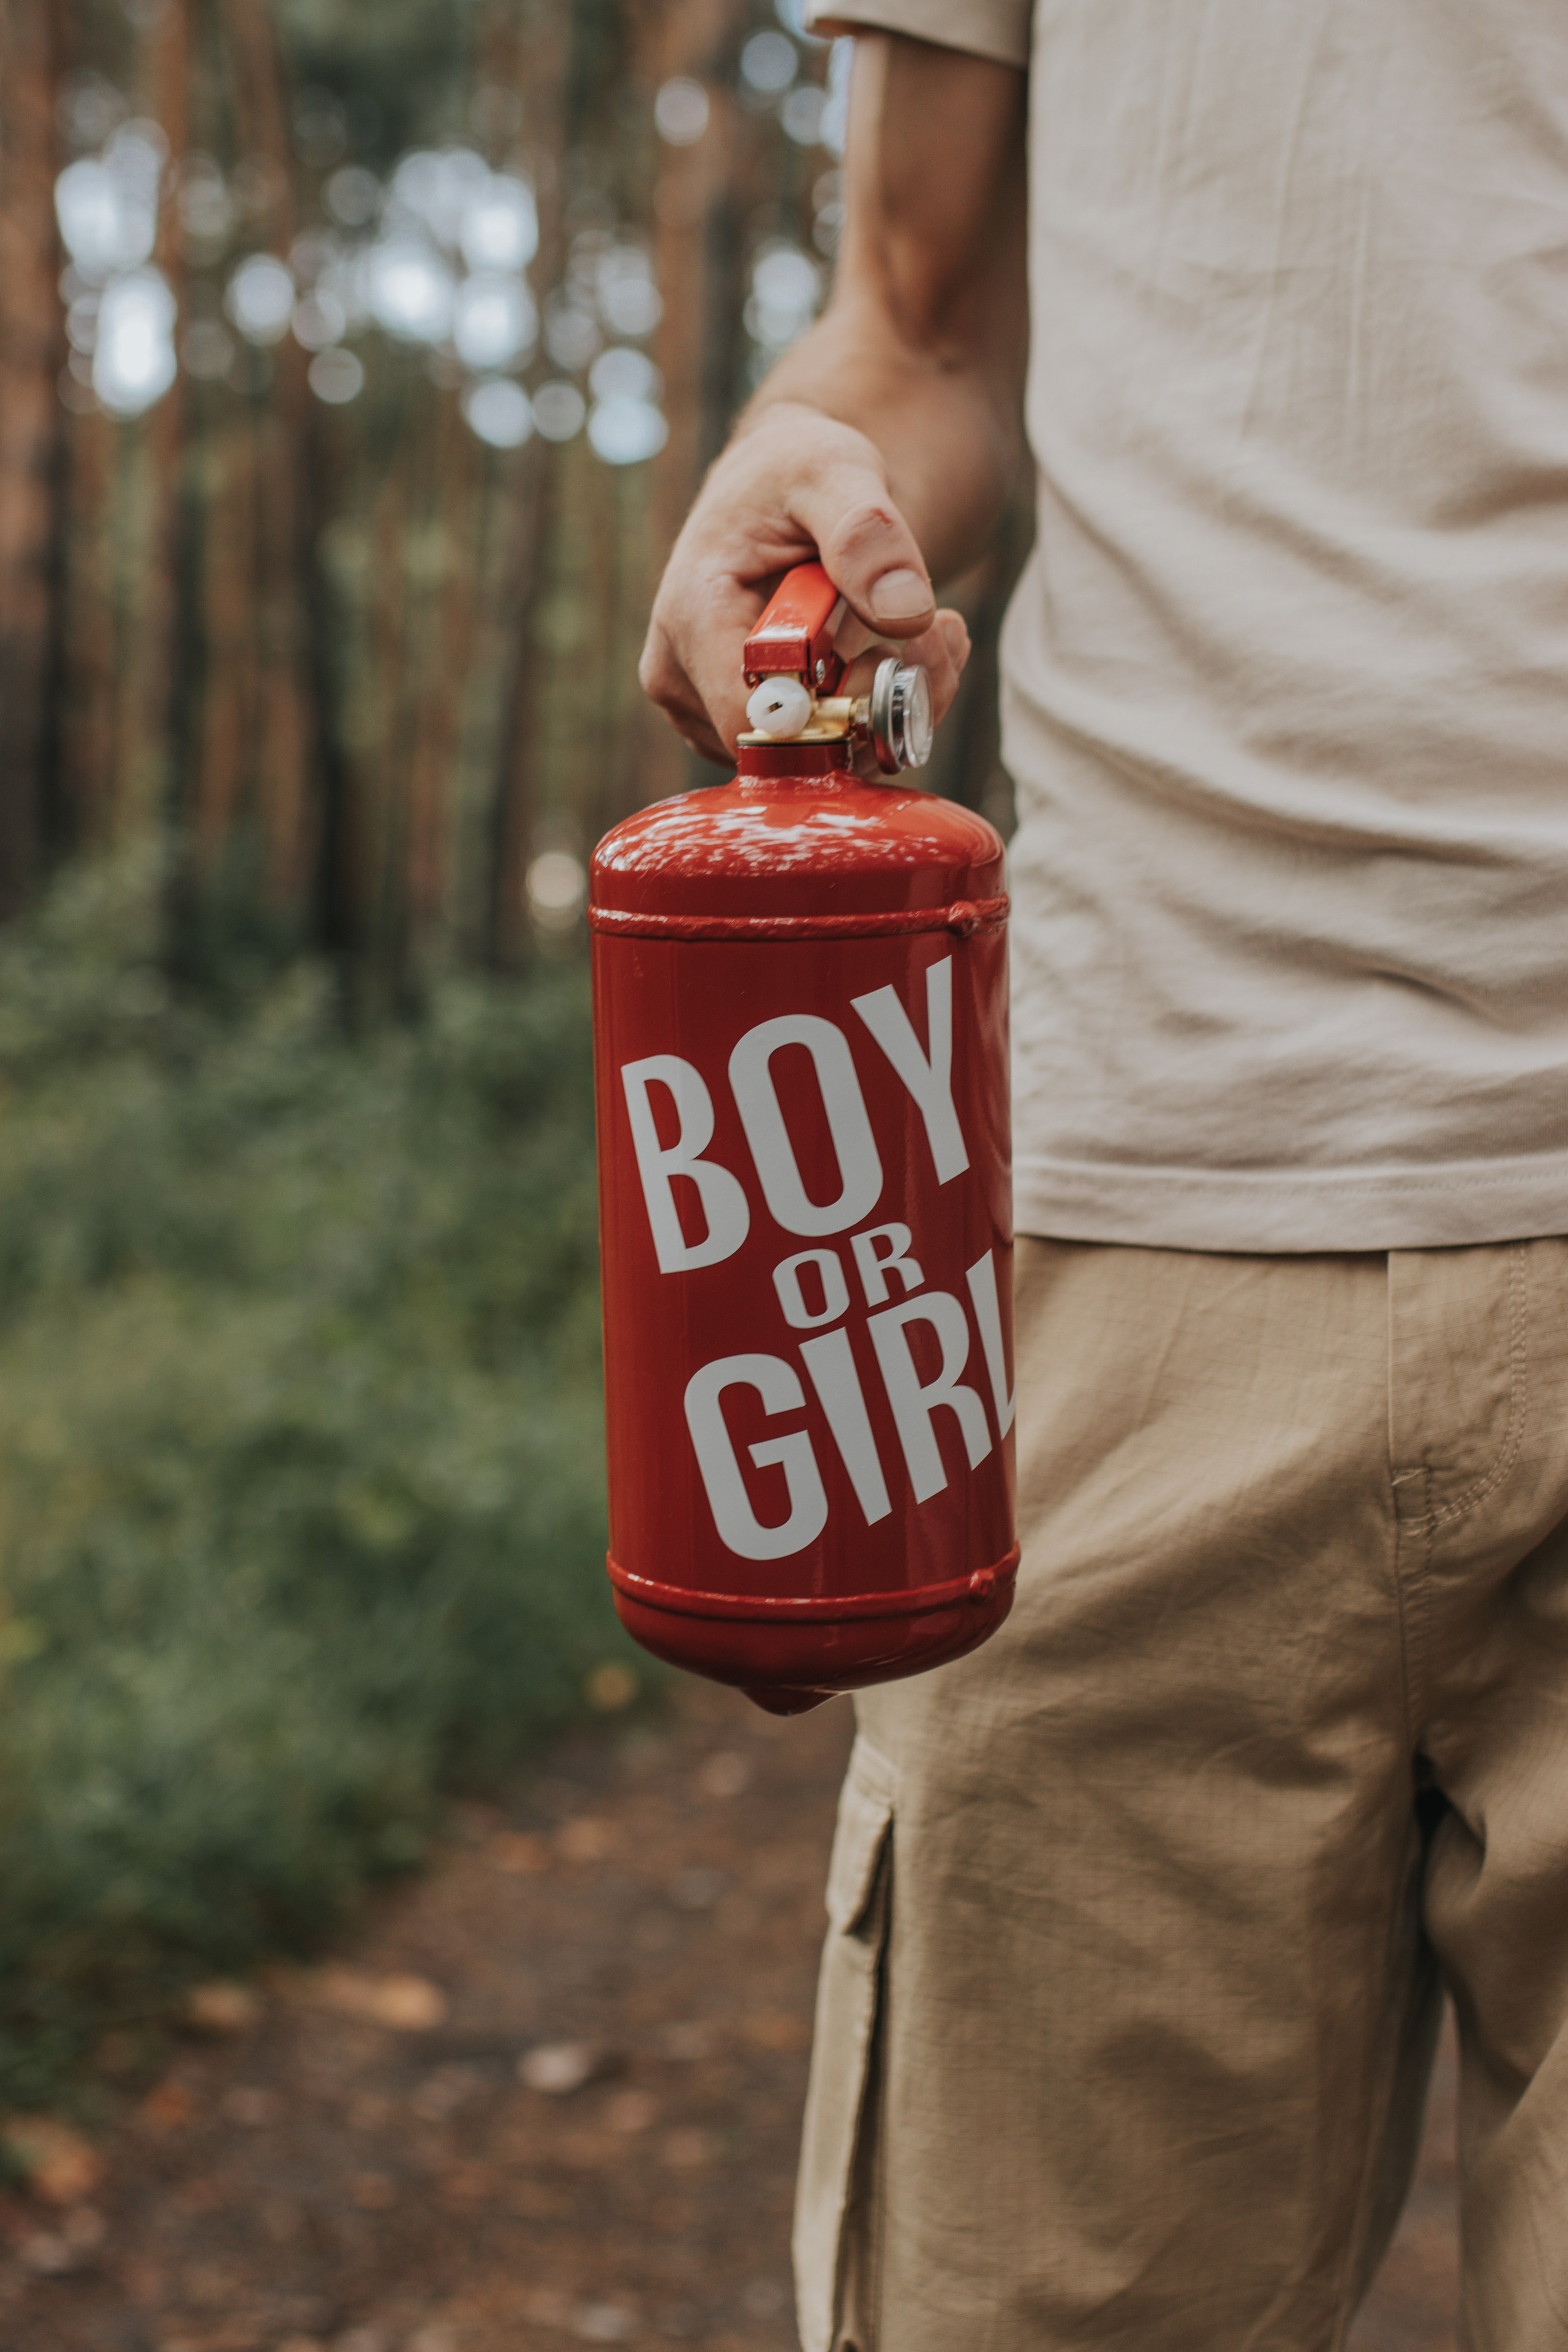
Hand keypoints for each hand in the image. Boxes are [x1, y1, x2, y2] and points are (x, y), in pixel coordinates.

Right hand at [639, 402, 970, 763]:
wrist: (780, 487)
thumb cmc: (795, 471)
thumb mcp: (833, 470)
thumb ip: (866, 533)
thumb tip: (906, 614)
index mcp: (692, 618)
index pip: (757, 723)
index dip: (836, 715)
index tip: (892, 653)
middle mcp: (687, 680)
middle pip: (794, 752)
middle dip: (882, 704)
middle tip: (941, 630)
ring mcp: (713, 712)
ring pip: (820, 761)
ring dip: (897, 706)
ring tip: (934, 627)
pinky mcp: (753, 727)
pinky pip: (826, 751)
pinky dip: (886, 711)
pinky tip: (914, 648)